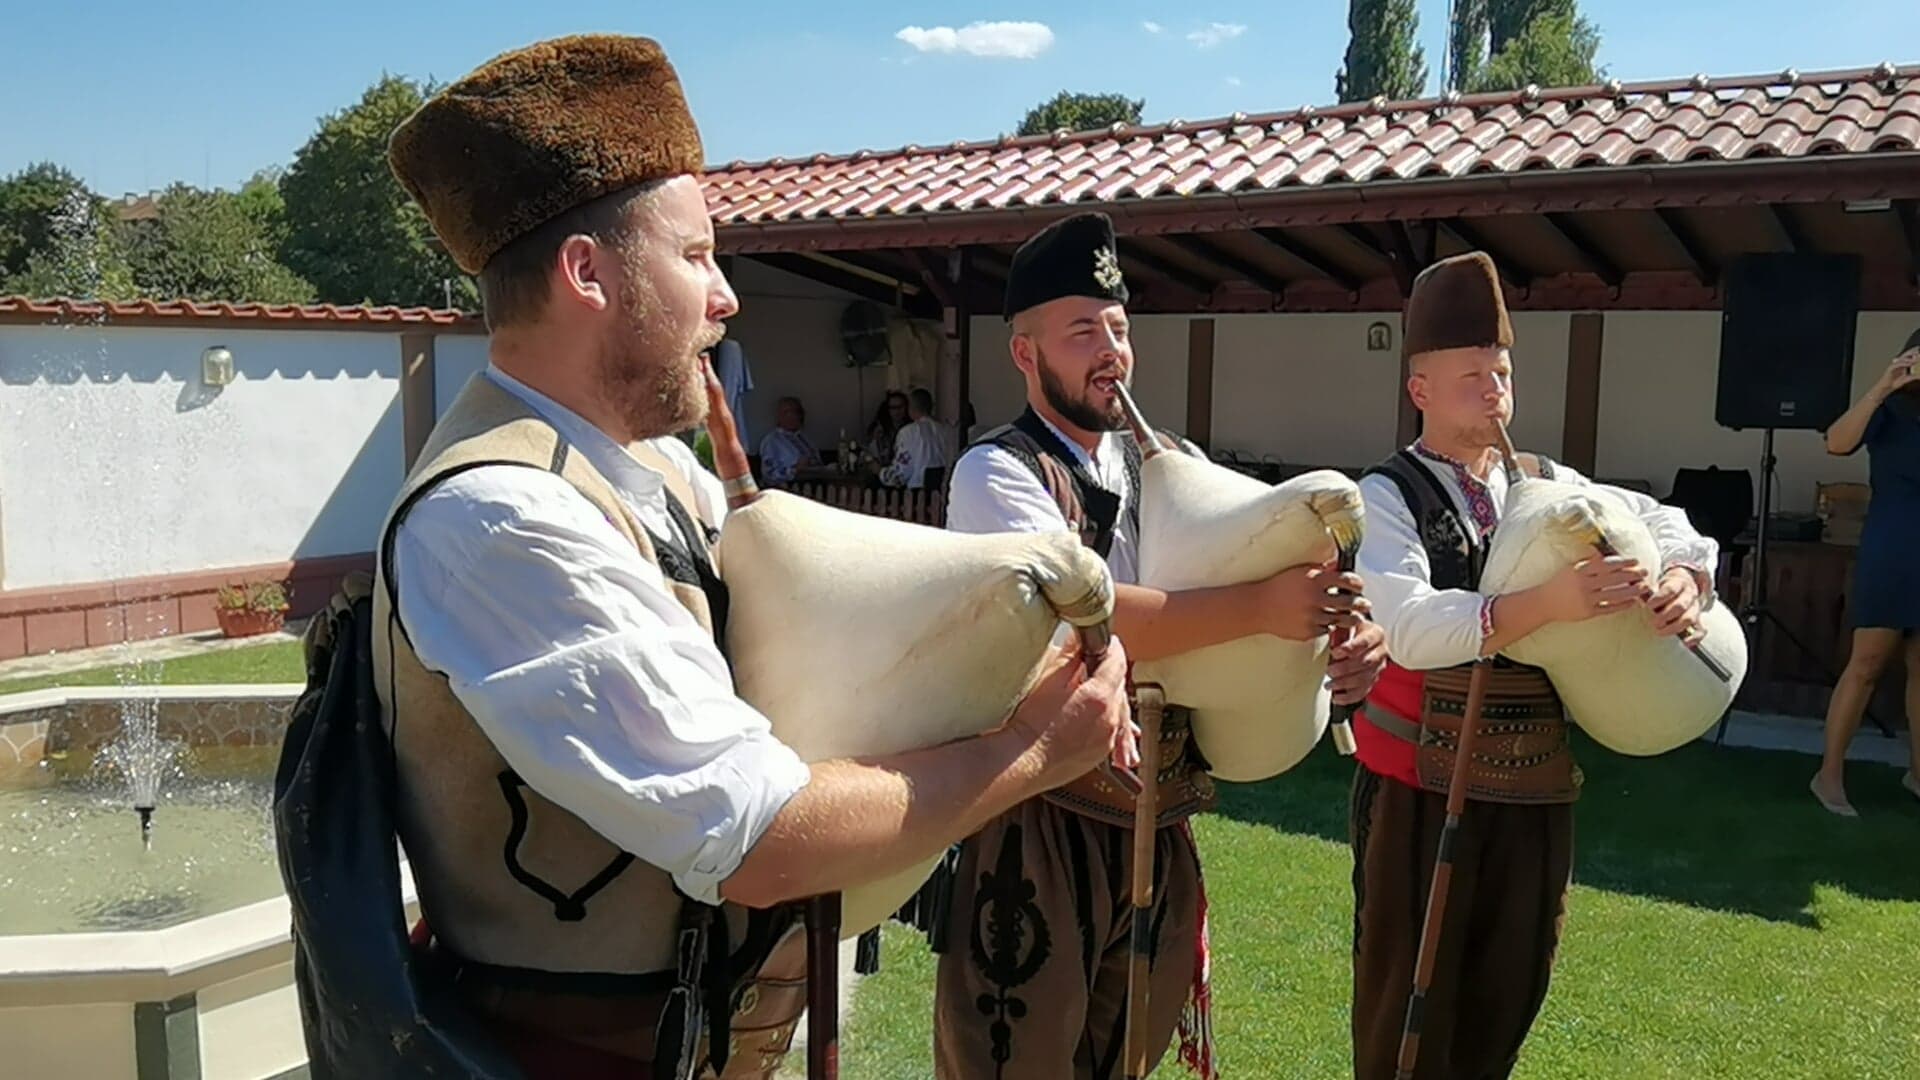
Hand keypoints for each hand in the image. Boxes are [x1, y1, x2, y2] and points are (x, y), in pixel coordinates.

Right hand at [1002, 636, 1131, 785]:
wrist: (1021, 763)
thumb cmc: (1030, 724)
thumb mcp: (1049, 680)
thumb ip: (1070, 656)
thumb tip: (1079, 639)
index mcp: (1100, 696)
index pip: (1117, 660)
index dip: (1108, 646)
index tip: (1100, 640)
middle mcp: (1111, 719)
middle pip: (1119, 685)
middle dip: (1109, 671)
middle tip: (1093, 660)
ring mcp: (1107, 740)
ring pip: (1118, 709)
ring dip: (1111, 697)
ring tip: (1100, 689)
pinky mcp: (1099, 755)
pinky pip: (1112, 731)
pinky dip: (1109, 720)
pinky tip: (1105, 719)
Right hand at [1260, 564, 1370, 640]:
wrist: (1258, 606)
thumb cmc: (1278, 586)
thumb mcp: (1299, 571)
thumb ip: (1319, 570)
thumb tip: (1337, 566)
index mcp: (1314, 580)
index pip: (1346, 580)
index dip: (1357, 583)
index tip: (1359, 586)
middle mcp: (1315, 598)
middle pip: (1348, 602)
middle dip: (1360, 604)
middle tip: (1366, 604)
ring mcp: (1311, 616)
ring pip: (1340, 619)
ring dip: (1350, 618)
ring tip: (1356, 618)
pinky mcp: (1307, 631)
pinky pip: (1325, 630)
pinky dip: (1329, 627)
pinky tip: (1331, 624)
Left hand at [1327, 620, 1387, 705]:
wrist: (1359, 636)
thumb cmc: (1349, 628)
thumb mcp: (1346, 621)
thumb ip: (1339, 625)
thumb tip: (1328, 630)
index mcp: (1376, 634)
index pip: (1366, 642)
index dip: (1350, 648)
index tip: (1335, 652)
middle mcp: (1381, 651)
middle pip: (1367, 663)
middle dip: (1346, 668)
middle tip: (1329, 670)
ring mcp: (1379, 668)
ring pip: (1365, 679)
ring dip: (1345, 684)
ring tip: (1329, 685)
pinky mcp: (1372, 681)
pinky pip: (1363, 692)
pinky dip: (1349, 697)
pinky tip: (1336, 696)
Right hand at [1540, 555, 1650, 624]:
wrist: (1544, 602)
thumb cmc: (1559, 583)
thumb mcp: (1571, 569)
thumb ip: (1588, 562)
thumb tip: (1605, 554)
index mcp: (1580, 570)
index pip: (1606, 565)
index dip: (1623, 562)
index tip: (1636, 561)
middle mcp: (1584, 584)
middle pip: (1613, 579)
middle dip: (1632, 575)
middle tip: (1645, 573)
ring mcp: (1586, 599)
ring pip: (1614, 594)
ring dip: (1631, 591)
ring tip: (1644, 588)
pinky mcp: (1588, 612)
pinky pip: (1609, 608)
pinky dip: (1622, 605)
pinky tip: (1632, 602)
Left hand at [1647, 567, 1703, 638]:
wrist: (1684, 584)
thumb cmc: (1666, 588)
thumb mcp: (1658, 583)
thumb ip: (1648, 590)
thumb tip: (1636, 594)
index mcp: (1679, 583)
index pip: (1671, 589)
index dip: (1660, 597)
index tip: (1649, 605)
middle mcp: (1689, 595)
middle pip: (1680, 605)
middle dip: (1665, 615)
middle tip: (1654, 622)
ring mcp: (1695, 608)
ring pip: (1690, 618)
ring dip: (1674, 626)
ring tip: (1660, 631)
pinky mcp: (1698, 620)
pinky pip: (1701, 630)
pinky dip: (1694, 637)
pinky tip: (1685, 642)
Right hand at [1873, 349, 1919, 397]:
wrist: (1886, 388)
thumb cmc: (1894, 383)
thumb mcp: (1906, 379)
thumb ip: (1913, 377)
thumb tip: (1919, 376)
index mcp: (1901, 365)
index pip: (1907, 356)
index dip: (1913, 352)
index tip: (1918, 348)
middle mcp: (1897, 364)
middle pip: (1905, 355)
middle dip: (1911, 352)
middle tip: (1918, 349)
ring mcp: (1894, 365)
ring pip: (1902, 359)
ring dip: (1909, 358)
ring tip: (1916, 359)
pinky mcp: (1890, 369)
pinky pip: (1898, 364)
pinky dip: (1904, 363)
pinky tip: (1909, 364)